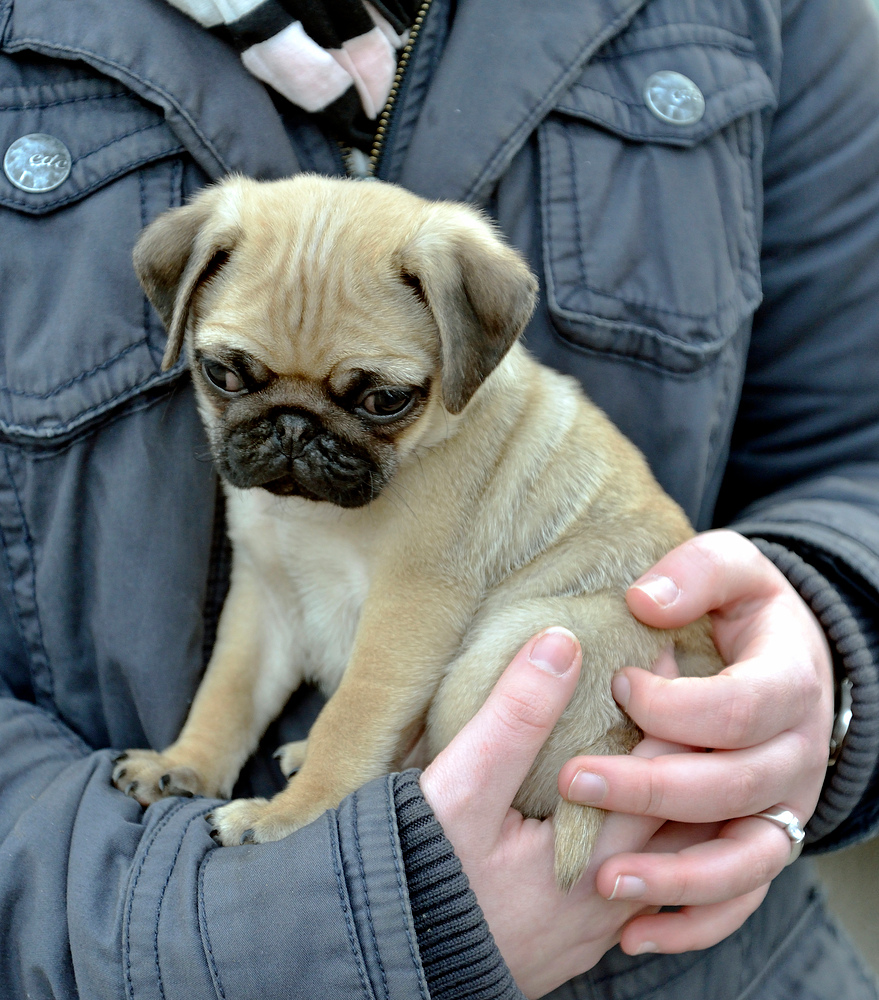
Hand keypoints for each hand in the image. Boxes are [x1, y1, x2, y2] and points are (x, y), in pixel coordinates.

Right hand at [420, 628, 688, 997]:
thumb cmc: (420, 876)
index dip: (671, 701)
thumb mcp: (462, 787)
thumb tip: (562, 643)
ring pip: (666, 851)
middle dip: (682, 748)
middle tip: (671, 692)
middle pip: (681, 812)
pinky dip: (645, 833)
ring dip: (666, 793)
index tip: (663, 649)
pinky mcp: (578, 938)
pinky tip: (624, 810)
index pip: (663, 765)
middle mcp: (614, 895)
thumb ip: (515, 716)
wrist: (390, 963)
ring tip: (652, 743)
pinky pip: (639, 879)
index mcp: (599, 855)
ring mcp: (599, 924)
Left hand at [558, 529, 833, 955]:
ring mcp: (784, 806)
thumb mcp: (730, 570)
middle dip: (651, 788)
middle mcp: (795, 755)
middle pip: (732, 788)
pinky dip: (696, 922)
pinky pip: (742, 899)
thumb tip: (642, 600)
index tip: (618, 685)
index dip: (674, 704)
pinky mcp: (765, 841)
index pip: (737, 709)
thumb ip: (694, 574)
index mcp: (790, 685)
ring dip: (677, 876)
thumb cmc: (744, 610)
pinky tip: (635, 934)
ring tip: (606, 881)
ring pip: (745, 859)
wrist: (788, 660)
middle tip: (574, 780)